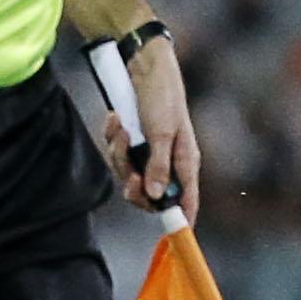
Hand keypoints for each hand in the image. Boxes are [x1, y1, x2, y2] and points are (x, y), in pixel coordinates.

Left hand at [104, 34, 201, 224]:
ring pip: (128, 173)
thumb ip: (158, 165)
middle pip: (149, 194)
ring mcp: (149, 152)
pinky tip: (114, 119)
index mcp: (185, 161)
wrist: (144, 66)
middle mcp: (169, 161)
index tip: (176, 233)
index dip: (182, 218)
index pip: (187, 199)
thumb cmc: (162, 96)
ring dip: (118, 154)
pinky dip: (112, 139)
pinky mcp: (133, 141)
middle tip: (128, 175)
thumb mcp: (161, 132)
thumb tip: (157, 196)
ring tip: (119, 128)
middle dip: (133, 183)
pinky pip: (118, 154)